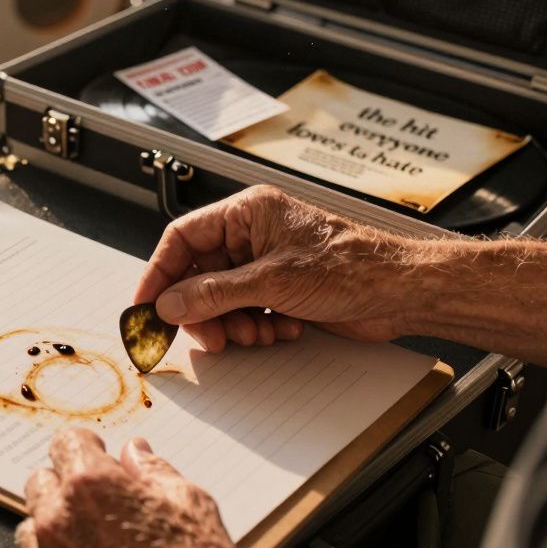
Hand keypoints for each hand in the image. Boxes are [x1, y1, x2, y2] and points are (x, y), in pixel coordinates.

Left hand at [16, 429, 248, 547]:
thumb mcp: (191, 506)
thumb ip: (154, 471)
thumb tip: (136, 453)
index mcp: (91, 486)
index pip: (65, 442)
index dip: (85, 446)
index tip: (94, 454)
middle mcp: (58, 521)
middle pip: (40, 482)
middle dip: (65, 486)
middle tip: (98, 504)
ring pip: (32, 529)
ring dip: (56, 529)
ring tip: (95, 546)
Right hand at [134, 185, 415, 351]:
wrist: (400, 292)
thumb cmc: (352, 267)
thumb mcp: (272, 281)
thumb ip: (213, 294)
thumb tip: (169, 304)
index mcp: (246, 213)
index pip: (182, 238)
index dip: (159, 273)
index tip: (146, 306)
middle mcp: (252, 234)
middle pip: (199, 275)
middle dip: (202, 309)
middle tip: (208, 335)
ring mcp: (266, 263)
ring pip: (221, 299)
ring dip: (232, 323)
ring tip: (256, 332)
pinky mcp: (280, 290)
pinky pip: (245, 312)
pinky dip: (256, 327)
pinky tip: (282, 329)